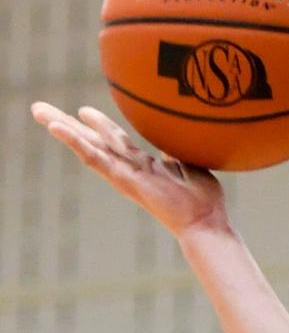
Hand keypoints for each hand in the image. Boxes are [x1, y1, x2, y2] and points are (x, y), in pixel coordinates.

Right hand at [30, 102, 226, 237]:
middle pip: (94, 141)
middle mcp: (130, 169)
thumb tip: (172, 141)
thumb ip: (175, 155)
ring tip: (39, 111)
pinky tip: (56, 128)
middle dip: (68, 124)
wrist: (206, 223)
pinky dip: (75, 142)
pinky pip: (96, 158)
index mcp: (144, 166)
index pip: (115, 142)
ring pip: (89, 147)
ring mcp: (125, 175)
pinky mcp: (125, 180)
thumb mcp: (189, 168)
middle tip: (41, 109)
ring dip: (64, 127)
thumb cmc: (203, 201)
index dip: (99, 126)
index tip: (83, 111)